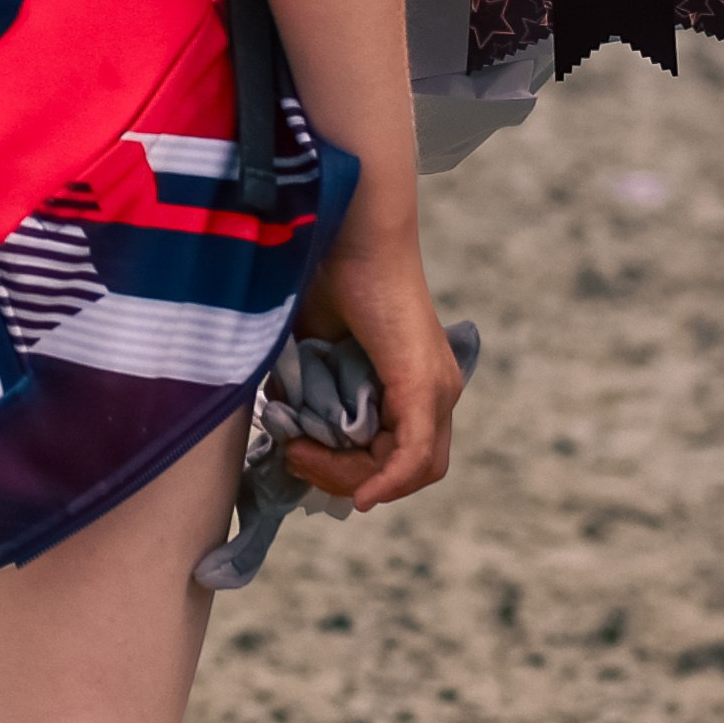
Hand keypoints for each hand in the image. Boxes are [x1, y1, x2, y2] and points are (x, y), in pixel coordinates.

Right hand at [290, 232, 465, 509]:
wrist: (348, 228)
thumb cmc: (329, 274)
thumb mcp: (314, 351)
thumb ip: (307, 392)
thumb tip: (285, 435)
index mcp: (415, 380)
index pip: (396, 456)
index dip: (347, 470)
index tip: (298, 452)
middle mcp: (437, 388)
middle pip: (407, 472)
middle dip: (345, 478)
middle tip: (298, 455)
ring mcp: (437, 386)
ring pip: (411, 470)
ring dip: (352, 476)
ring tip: (304, 452)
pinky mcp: (424, 383)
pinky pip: (412, 454)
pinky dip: (386, 480)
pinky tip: (359, 494)